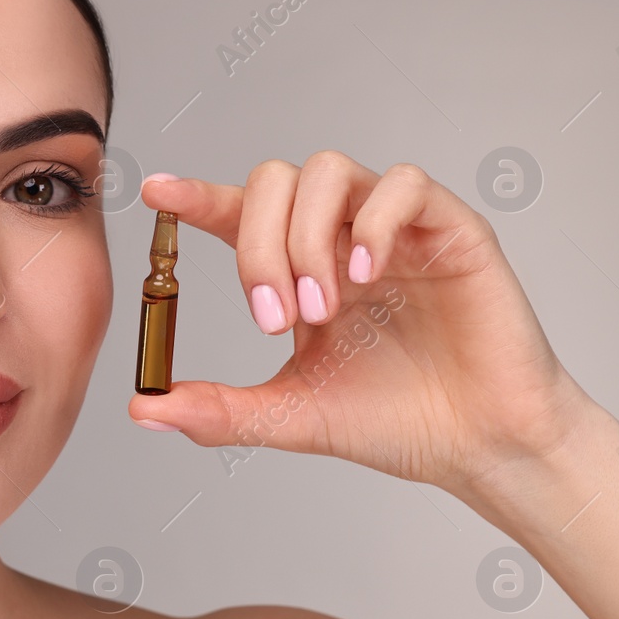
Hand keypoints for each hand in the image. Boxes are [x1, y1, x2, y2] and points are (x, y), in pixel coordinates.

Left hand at [127, 152, 596, 498]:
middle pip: (275, 181)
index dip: (196, 197)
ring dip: (307, 238)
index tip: (157, 193)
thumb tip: (143, 408)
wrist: (476, 446)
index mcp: (299, 268)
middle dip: (258, 244)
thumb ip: (217, 409)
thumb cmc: (392, 421)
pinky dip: (372, 222)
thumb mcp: (288, 415)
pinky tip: (364, 277)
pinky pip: (403, 184)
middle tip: (274, 318)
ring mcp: (394, 228)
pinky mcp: (450, 228)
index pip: (240, 213)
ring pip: (329, 172)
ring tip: (322, 309)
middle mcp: (340, 237)